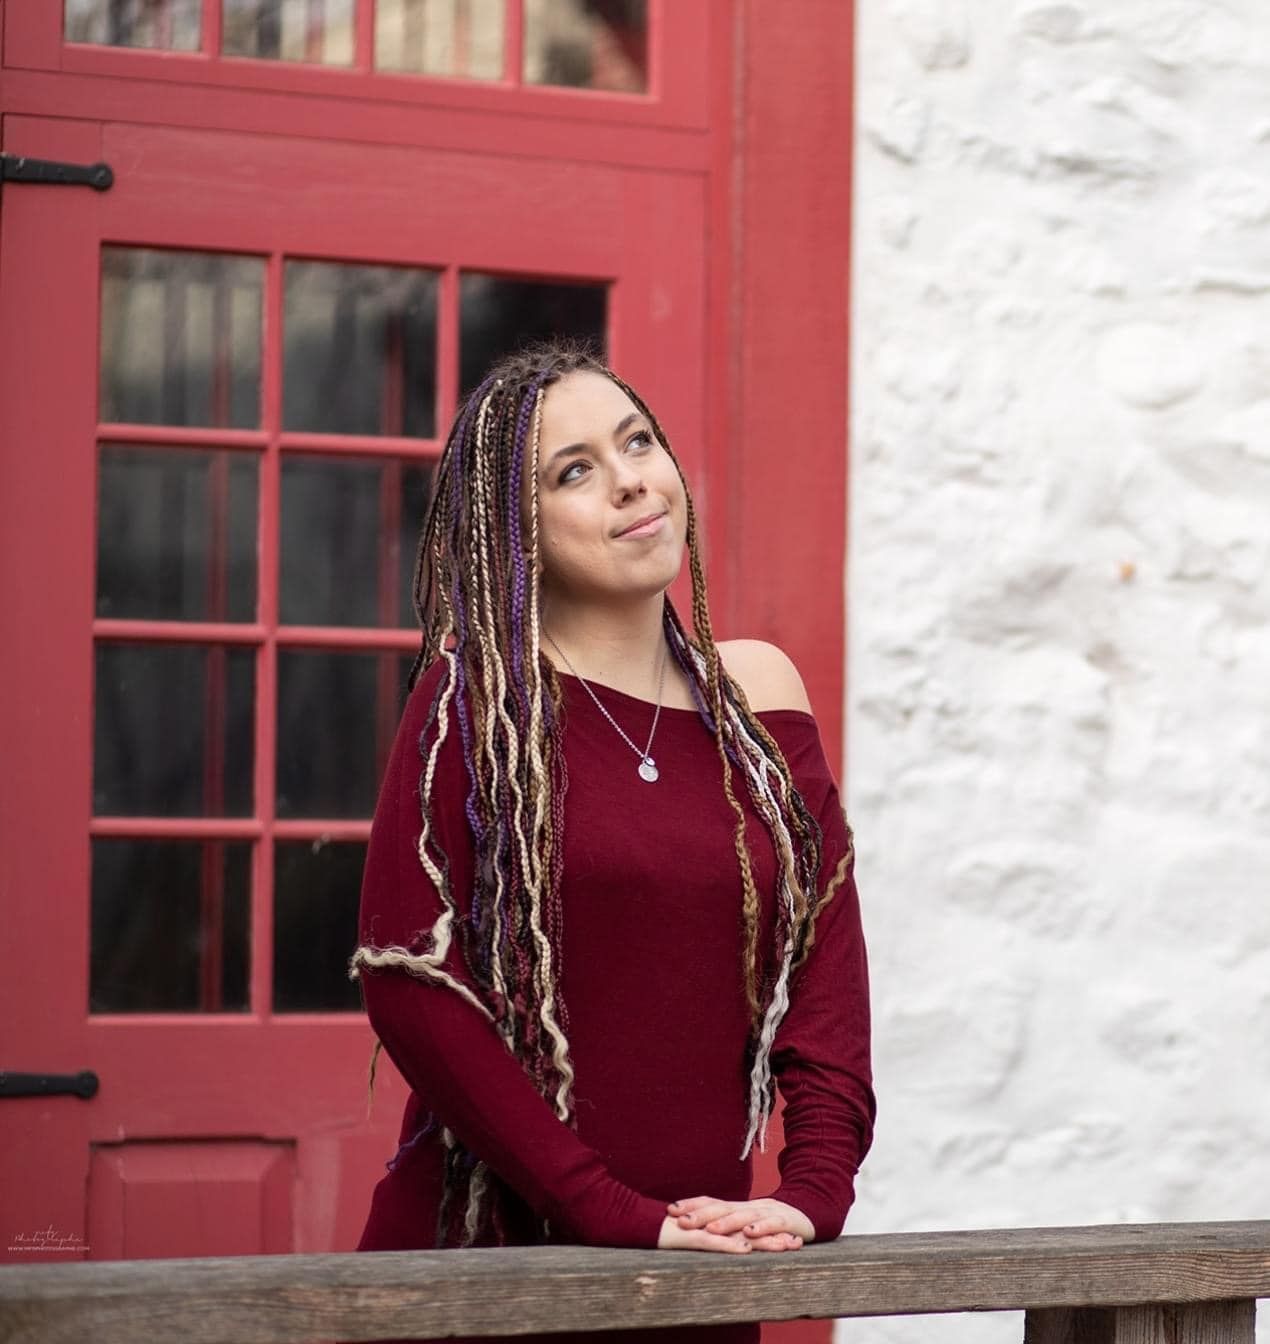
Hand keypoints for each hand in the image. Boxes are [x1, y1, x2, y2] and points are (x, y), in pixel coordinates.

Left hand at [667, 1197, 812, 1251]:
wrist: (809, 1214)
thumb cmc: (771, 1222)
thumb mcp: (747, 1222)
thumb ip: (726, 1225)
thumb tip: (696, 1230)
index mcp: (738, 1208)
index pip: (711, 1203)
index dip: (692, 1205)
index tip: (670, 1209)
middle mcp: (750, 1208)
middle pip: (722, 1209)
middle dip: (700, 1214)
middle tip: (680, 1219)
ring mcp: (767, 1213)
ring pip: (744, 1216)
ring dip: (726, 1223)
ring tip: (709, 1229)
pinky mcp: (786, 1222)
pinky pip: (773, 1224)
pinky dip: (761, 1229)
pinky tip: (750, 1233)